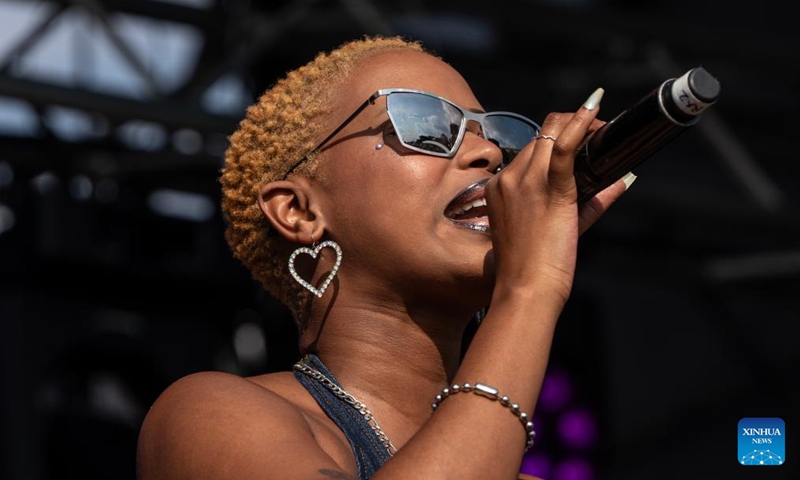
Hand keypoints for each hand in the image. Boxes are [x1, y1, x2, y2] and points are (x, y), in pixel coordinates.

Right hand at [484, 88, 626, 302]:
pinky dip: (581, 124)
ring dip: (581, 124)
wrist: (525, 289)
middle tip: (600, 131)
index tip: (582, 138)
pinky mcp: (549, 191)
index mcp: (500, 187)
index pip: (531, 150)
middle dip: (572, 125)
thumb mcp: (556, 229)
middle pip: (542, 135)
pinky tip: (595, 108)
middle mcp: (509, 179)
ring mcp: (525, 182)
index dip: (558, 138)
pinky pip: (564, 148)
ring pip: (552, 133)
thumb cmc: (533, 268)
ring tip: (603, 127)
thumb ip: (589, 202)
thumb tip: (622, 179)